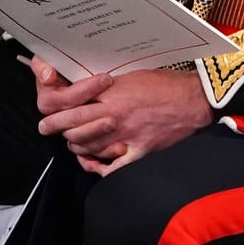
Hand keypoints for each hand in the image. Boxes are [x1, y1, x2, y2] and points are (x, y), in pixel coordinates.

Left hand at [33, 61, 211, 174]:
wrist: (195, 99)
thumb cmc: (166, 84)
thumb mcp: (131, 76)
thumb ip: (106, 89)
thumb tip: (84, 94)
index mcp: (110, 95)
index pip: (67, 107)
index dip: (52, 113)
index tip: (48, 115)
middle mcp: (114, 117)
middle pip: (71, 129)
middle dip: (56, 129)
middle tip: (50, 128)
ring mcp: (126, 137)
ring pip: (86, 148)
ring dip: (77, 145)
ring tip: (76, 141)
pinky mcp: (140, 151)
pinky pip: (112, 168)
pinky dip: (99, 168)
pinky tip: (95, 163)